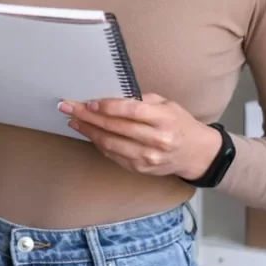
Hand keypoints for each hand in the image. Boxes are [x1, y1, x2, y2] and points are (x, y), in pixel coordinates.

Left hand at [57, 94, 221, 180]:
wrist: (196, 153)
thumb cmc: (179, 123)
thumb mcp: (166, 104)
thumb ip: (141, 100)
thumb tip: (109, 96)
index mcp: (164, 118)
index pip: (131, 111)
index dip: (107, 107)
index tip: (88, 102)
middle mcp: (156, 140)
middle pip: (115, 127)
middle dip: (87, 116)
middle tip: (68, 107)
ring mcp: (148, 157)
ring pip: (110, 143)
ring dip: (88, 131)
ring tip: (73, 121)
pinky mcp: (140, 169)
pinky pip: (113, 155)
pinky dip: (98, 143)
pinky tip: (89, 133)